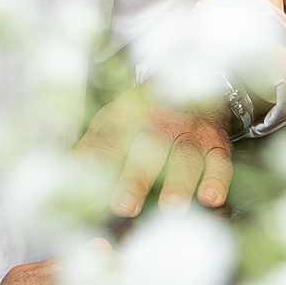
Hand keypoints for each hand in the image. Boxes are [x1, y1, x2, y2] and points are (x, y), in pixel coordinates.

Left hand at [75, 88, 232, 216]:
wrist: (193, 78)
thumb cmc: (144, 111)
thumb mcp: (112, 121)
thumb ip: (92, 149)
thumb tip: (66, 174)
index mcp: (127, 119)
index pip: (110, 144)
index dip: (98, 168)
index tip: (89, 195)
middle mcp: (158, 124)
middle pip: (146, 150)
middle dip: (135, 180)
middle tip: (125, 207)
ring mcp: (188, 132)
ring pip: (184, 157)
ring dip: (178, 183)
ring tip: (172, 206)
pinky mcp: (215, 141)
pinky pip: (219, 160)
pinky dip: (217, 179)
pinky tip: (211, 198)